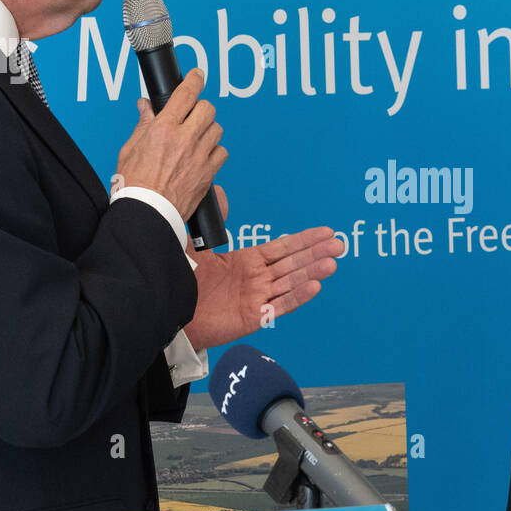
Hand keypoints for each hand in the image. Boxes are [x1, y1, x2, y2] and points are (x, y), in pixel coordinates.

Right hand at [115, 69, 225, 220]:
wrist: (147, 213)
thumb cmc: (134, 185)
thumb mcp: (130, 149)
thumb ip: (143, 125)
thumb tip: (146, 106)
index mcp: (163, 129)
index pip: (185, 94)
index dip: (194, 80)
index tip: (198, 75)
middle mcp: (184, 139)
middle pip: (207, 109)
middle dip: (201, 109)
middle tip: (193, 115)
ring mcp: (199, 156)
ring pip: (217, 129)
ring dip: (208, 130)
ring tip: (196, 138)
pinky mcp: (208, 173)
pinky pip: (222, 153)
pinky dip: (215, 152)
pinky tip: (204, 156)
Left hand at [181, 186, 340, 348]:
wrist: (172, 314)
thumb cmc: (183, 285)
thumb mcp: (197, 247)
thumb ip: (212, 223)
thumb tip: (219, 194)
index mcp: (246, 262)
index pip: (282, 248)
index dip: (304, 239)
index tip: (325, 232)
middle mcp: (256, 279)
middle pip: (292, 263)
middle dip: (316, 253)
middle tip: (338, 244)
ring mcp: (257, 297)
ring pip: (291, 282)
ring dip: (312, 272)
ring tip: (332, 263)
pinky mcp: (253, 316)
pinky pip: (279, 305)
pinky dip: (297, 296)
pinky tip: (314, 286)